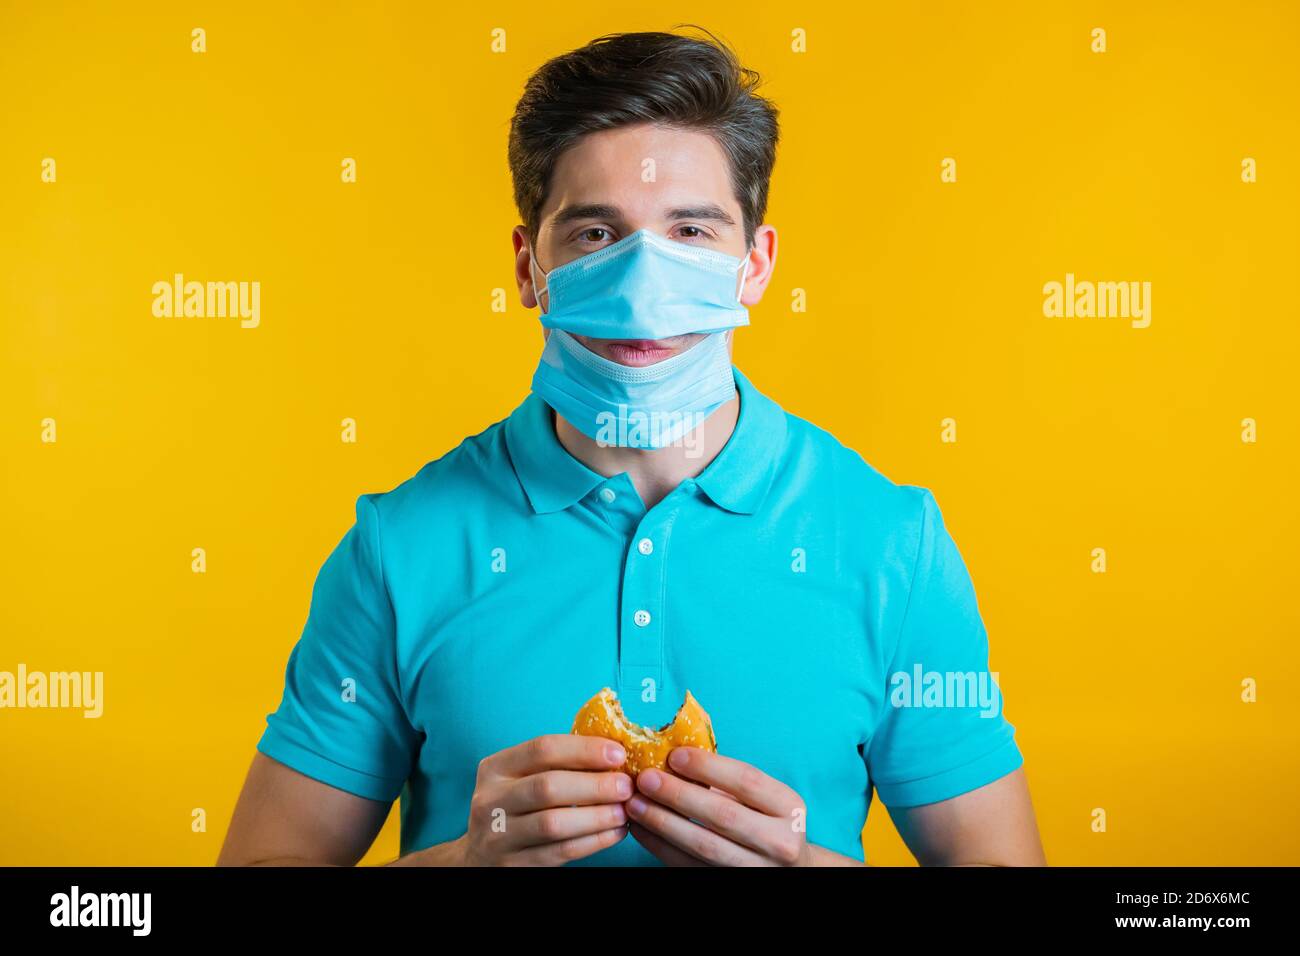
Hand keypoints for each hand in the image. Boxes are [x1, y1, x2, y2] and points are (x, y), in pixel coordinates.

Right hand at [459, 734, 632, 864]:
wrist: (479, 858)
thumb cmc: (514, 808)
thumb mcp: (520, 779)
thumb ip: (556, 765)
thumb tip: (614, 751)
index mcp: (495, 768)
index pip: (542, 749)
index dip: (584, 749)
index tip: (618, 753)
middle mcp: (491, 800)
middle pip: (548, 786)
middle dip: (595, 785)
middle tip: (627, 785)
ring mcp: (499, 835)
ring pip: (554, 823)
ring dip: (597, 816)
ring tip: (624, 810)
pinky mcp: (514, 865)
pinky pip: (561, 851)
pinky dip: (594, 841)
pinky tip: (615, 832)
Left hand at [626, 747, 813, 865]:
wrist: (788, 869)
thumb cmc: (766, 820)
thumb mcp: (763, 797)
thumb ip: (728, 780)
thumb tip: (674, 758)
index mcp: (788, 808)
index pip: (746, 781)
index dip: (708, 767)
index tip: (674, 755)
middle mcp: (779, 842)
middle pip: (722, 816)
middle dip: (678, 795)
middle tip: (646, 778)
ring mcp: (756, 869)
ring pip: (702, 845)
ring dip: (662, 822)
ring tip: (635, 803)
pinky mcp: (729, 885)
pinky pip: (688, 866)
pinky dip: (660, 846)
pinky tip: (642, 829)